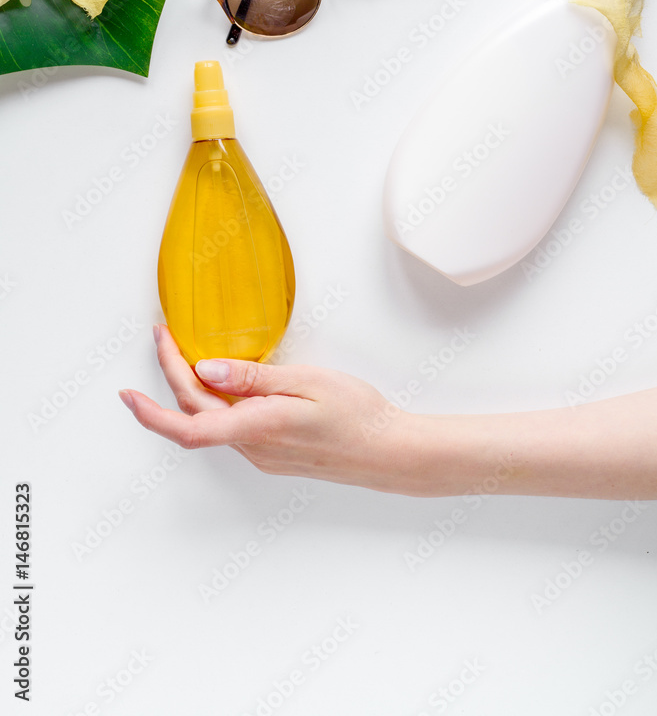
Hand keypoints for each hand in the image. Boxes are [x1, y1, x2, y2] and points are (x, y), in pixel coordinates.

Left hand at [118, 325, 424, 494]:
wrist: (390, 451)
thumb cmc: (358, 414)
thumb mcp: (307, 382)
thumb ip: (253, 377)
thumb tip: (206, 368)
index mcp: (258, 428)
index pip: (188, 427)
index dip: (152, 413)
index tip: (127, 393)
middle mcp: (253, 448)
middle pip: (196, 417)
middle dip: (173, 378)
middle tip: (166, 339)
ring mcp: (263, 455)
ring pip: (212, 422)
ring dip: (193, 391)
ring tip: (187, 353)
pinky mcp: (273, 453)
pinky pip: (231, 428)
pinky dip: (216, 403)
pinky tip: (223, 382)